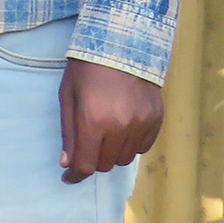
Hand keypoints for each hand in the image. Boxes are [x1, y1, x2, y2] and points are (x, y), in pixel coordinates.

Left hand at [59, 58, 161, 182]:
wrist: (123, 45)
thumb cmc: (87, 69)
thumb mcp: (68, 97)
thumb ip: (68, 132)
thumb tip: (68, 164)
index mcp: (93, 122)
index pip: (85, 165)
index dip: (75, 176)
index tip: (69, 177)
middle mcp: (120, 127)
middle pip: (105, 164)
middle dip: (92, 160)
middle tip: (86, 145)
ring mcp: (141, 124)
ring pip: (124, 159)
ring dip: (111, 153)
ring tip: (105, 134)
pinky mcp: (156, 119)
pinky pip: (143, 147)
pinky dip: (130, 145)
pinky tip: (122, 129)